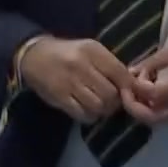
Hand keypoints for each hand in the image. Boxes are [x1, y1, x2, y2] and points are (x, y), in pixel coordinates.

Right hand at [19, 37, 141, 124]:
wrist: (33, 55)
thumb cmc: (68, 53)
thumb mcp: (90, 50)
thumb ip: (111, 65)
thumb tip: (134, 86)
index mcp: (92, 51)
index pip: (120, 73)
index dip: (128, 87)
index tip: (127, 92)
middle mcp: (80, 66)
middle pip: (110, 94)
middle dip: (114, 101)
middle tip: (110, 100)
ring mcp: (68, 83)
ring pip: (98, 106)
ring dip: (102, 109)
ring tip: (98, 104)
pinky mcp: (58, 97)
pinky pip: (82, 114)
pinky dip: (89, 115)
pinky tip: (86, 109)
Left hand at [127, 35, 167, 126]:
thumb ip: (157, 60)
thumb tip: (132, 70)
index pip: (152, 95)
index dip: (135, 87)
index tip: (131, 73)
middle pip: (151, 118)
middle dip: (132, 106)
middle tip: (126, 88)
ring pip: (157, 121)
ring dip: (141, 108)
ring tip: (136, 88)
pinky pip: (165, 116)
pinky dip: (151, 107)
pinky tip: (150, 89)